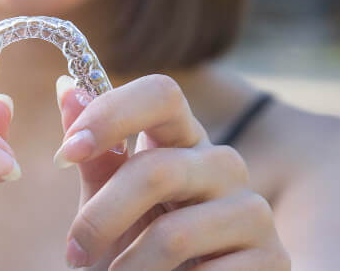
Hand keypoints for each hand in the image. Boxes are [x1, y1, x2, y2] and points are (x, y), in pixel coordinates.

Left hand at [54, 74, 289, 269]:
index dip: (111, 113)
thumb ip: (95, 153)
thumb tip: (67, 87)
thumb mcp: (110, 202)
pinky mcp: (273, 259)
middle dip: (101, 218)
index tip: (66, 151)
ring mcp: (253, 210)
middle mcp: (223, 165)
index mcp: (183, 140)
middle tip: (74, 253)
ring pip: (174, 234)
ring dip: (130, 268)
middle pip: (156, 170)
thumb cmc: (140, 250)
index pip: (160, 94)